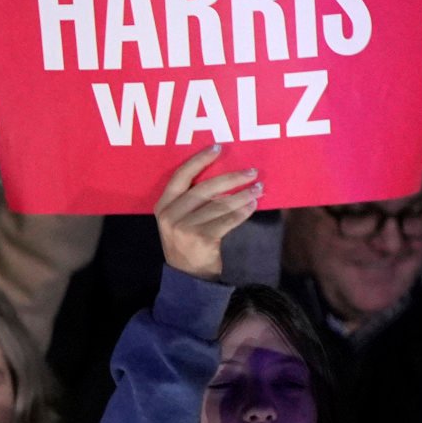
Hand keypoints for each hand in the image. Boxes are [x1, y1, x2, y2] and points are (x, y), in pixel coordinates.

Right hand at [153, 145, 262, 281]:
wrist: (188, 275)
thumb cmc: (187, 241)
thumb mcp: (179, 218)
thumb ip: (190, 200)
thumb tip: (224, 176)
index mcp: (163, 205)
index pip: (180, 176)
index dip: (199, 160)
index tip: (218, 147)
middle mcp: (170, 215)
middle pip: (204, 188)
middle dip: (231, 178)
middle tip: (252, 172)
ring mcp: (184, 228)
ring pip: (219, 204)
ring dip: (242, 195)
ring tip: (259, 188)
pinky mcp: (201, 239)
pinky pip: (227, 220)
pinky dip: (243, 211)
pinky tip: (253, 205)